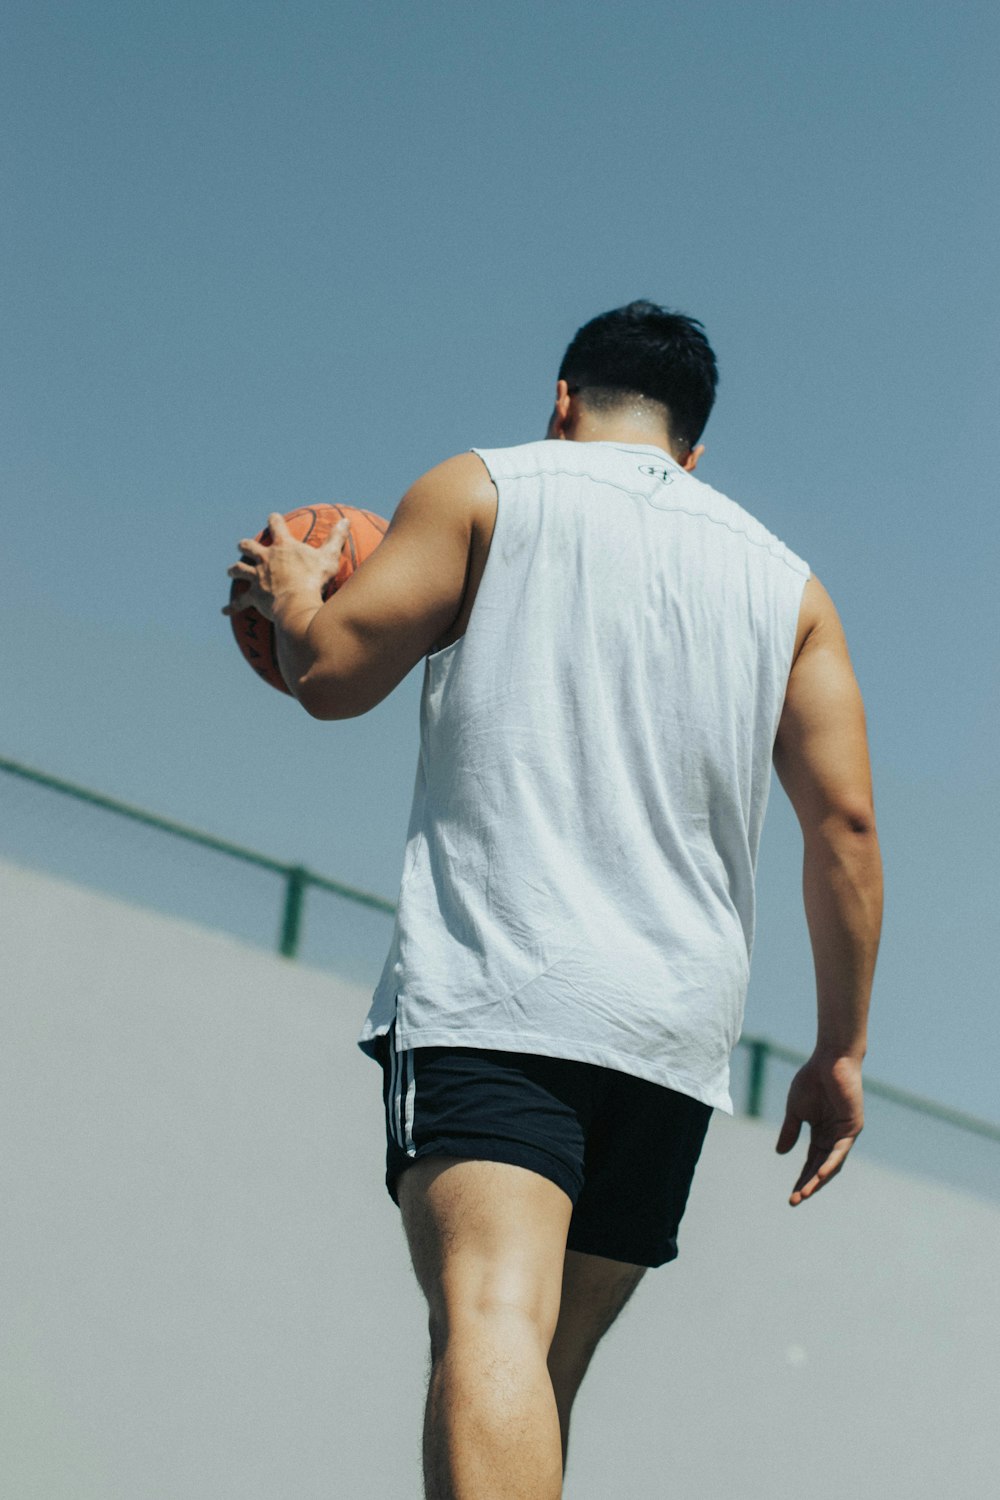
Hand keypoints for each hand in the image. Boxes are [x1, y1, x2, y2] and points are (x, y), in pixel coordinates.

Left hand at [223, 511, 351, 622]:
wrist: (297, 601)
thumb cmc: (314, 579)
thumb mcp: (329, 557)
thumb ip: (336, 538)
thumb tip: (346, 521)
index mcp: (283, 547)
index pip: (276, 526)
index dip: (274, 520)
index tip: (273, 518)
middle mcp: (265, 559)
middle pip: (249, 546)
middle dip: (245, 545)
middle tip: (243, 545)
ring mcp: (257, 577)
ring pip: (239, 569)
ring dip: (235, 570)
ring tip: (231, 572)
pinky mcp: (253, 595)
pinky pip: (239, 602)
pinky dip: (232, 606)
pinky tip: (224, 611)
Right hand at [775, 1053, 863, 1205]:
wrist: (829, 1060)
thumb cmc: (812, 1080)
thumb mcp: (795, 1110)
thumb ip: (790, 1131)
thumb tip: (781, 1153)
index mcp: (821, 1134)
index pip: (812, 1163)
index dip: (802, 1179)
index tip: (791, 1197)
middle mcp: (835, 1138)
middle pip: (821, 1168)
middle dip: (808, 1185)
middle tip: (795, 1201)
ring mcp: (845, 1134)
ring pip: (832, 1164)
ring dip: (818, 1180)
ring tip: (804, 1194)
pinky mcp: (853, 1127)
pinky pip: (841, 1151)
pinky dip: (830, 1164)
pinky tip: (820, 1176)